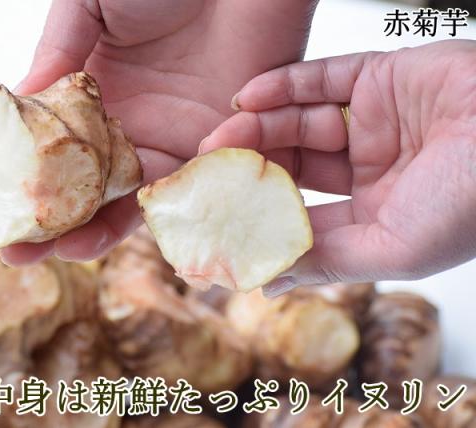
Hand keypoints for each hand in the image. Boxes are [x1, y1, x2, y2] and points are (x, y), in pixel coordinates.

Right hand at [1, 0, 317, 265]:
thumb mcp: (91, 2)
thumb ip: (58, 50)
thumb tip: (17, 99)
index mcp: (97, 96)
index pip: (57, 153)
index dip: (27, 183)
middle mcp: (134, 127)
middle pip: (91, 190)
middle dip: (56, 223)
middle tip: (18, 252)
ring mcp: (177, 141)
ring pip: (139, 202)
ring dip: (105, 230)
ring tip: (70, 250)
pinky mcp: (224, 148)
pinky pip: (197, 189)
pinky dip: (170, 204)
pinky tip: (134, 220)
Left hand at [200, 40, 475, 295]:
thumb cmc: (470, 202)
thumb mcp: (392, 248)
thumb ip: (328, 261)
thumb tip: (267, 283)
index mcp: (373, 214)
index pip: (302, 216)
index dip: (259, 215)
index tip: (216, 216)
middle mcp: (368, 169)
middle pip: (292, 166)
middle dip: (251, 166)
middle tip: (209, 167)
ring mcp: (372, 122)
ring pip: (299, 121)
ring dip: (257, 127)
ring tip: (222, 135)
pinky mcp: (379, 77)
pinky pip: (321, 78)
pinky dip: (282, 85)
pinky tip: (247, 97)